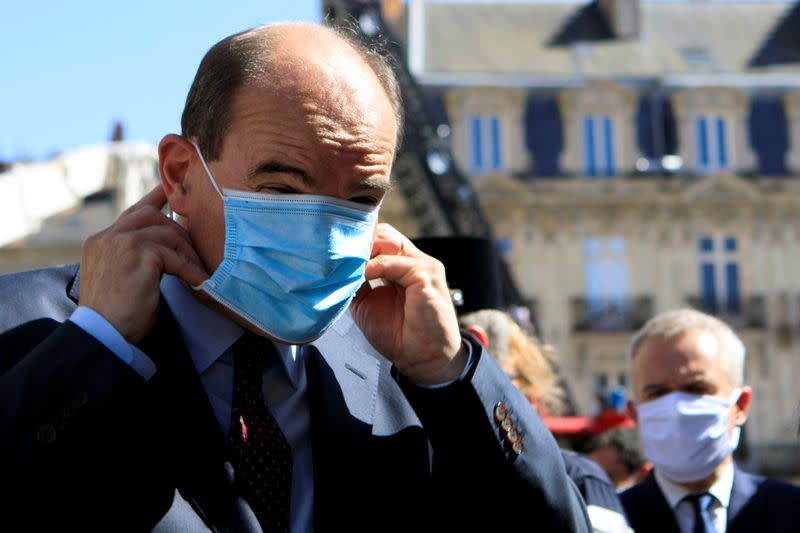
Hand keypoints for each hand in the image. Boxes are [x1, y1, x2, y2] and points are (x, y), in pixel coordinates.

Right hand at [78, 185, 208, 343]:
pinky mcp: (140, 254)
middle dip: (178, 230)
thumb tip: (164, 251)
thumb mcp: (120, 277)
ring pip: (167, 233)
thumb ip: (133, 257)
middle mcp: (108, 237)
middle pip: (152, 216)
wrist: (102, 334)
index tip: (170, 190)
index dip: (154, 199)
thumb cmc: (115, 316)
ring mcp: (123, 242)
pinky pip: (175, 257)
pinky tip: (200, 283)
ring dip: (187, 253)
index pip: (132, 212)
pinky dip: (191, 270)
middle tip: (194, 251)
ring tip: (198, 271)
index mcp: (100, 241)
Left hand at [350, 223, 467, 384]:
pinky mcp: (425, 276)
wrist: (424, 360)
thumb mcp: (368, 304)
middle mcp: (416, 261)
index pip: (381, 239)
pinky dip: (371, 267)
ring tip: (343, 263)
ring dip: (363, 251)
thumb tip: (335, 270)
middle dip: (360, 241)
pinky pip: (392, 263)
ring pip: (388, 241)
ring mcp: (423, 266)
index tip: (333, 250)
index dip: (359, 242)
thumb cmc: (400, 336)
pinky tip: (357, 275)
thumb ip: (356, 284)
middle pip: (385, 233)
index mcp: (405, 266)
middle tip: (335, 254)